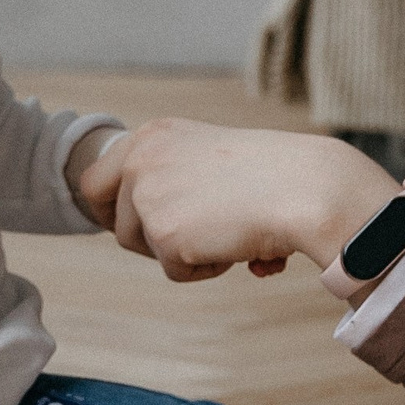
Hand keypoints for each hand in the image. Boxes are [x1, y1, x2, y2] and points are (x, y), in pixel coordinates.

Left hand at [89, 118, 398, 281]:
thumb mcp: (212, 160)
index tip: (119, 223)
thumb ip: (177, 180)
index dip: (106, 207)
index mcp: (156, 134)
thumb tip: (157, 228)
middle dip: (138, 234)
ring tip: (225, 232)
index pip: (96, 176)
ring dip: (180, 250)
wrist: (307, 188)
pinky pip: (174, 271)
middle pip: (106, 215)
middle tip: (180, 240)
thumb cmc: (277, 176)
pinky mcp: (163, 233)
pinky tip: (233, 245)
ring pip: (142, 246)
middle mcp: (142, 157)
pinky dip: (205, 268)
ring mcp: (148, 194)